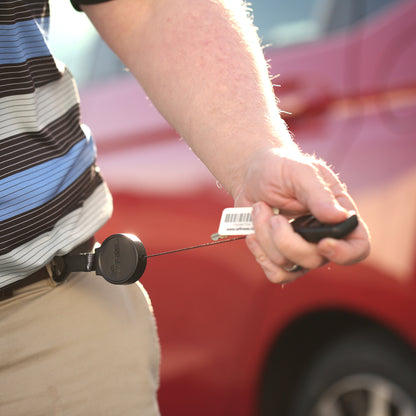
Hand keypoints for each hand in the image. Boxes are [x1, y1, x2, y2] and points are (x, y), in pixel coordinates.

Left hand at [233, 147, 370, 282]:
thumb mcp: (300, 172)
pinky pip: (276, 273)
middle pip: (314, 260)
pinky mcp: (279, 257)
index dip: (345, 253)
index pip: (358, 246)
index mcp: (338, 215)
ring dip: (266, 238)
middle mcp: (323, 237)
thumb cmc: (280, 169)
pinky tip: (254, 234)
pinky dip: (260, 253)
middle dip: (285, 240)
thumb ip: (318, 193)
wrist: (251, 176)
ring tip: (260, 211)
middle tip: (273, 216)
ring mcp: (301, 250)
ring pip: (289, 266)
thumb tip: (339, 217)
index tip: (322, 243)